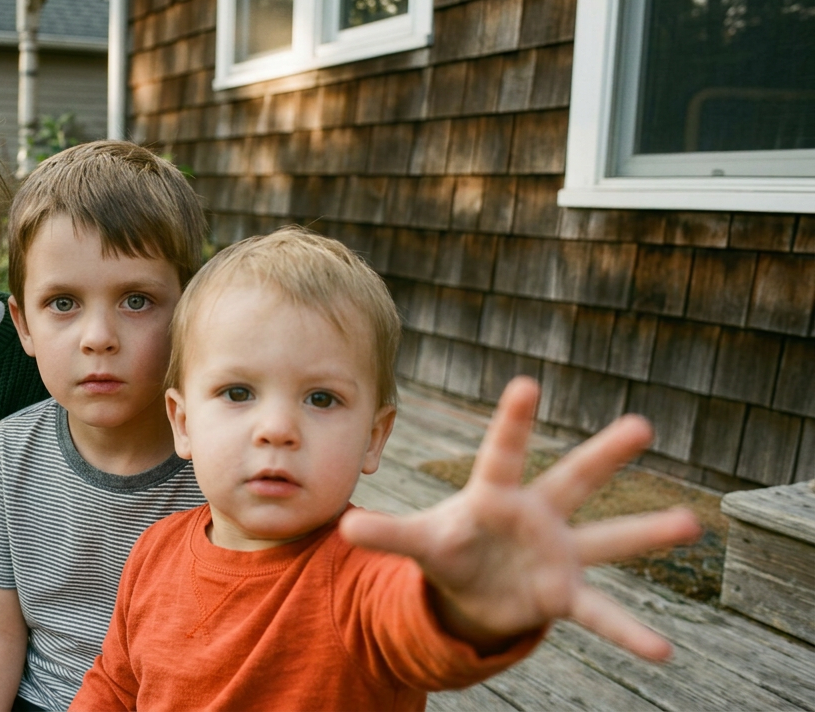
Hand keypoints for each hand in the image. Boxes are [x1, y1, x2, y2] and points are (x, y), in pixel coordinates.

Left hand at [339, 376, 701, 661]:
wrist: (475, 588)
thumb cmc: (452, 548)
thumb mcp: (420, 541)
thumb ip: (390, 533)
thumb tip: (345, 527)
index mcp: (494, 496)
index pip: (503, 453)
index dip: (513, 421)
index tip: (526, 383)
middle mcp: (536, 515)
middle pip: (572, 479)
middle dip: (603, 454)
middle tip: (642, 424)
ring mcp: (558, 552)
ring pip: (607, 536)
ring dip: (645, 532)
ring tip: (690, 521)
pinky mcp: (565, 592)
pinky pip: (601, 612)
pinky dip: (628, 632)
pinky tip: (662, 652)